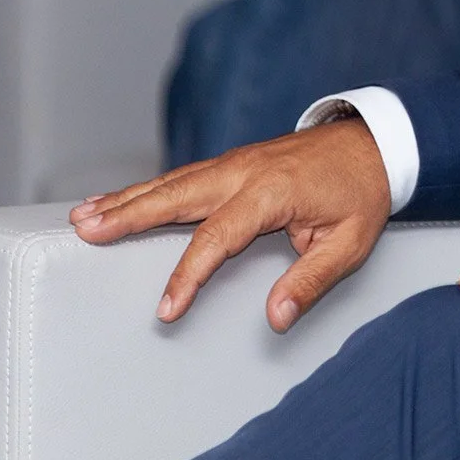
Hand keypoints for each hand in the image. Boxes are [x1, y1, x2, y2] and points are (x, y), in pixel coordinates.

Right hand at [68, 119, 391, 332]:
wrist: (375, 142)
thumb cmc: (362, 193)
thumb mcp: (350, 242)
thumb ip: (311, 279)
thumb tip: (276, 316)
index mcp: (271, 193)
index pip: (218, 238)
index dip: (189, 275)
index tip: (166, 309)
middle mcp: (244, 172)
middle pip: (176, 196)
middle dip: (128, 214)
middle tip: (85, 230)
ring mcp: (236, 162)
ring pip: (173, 182)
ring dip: (128, 198)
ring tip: (83, 215)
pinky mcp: (234, 162)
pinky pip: (184, 176)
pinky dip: (149, 188)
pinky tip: (123, 200)